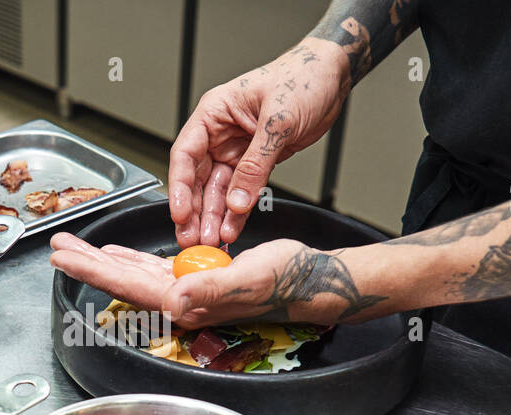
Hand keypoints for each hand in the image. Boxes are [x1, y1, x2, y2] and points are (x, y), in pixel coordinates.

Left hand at [50, 232, 389, 328]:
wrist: (307, 280)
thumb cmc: (284, 280)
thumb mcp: (247, 279)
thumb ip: (210, 290)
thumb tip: (177, 297)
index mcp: (185, 302)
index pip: (127, 287)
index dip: (92, 271)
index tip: (64, 257)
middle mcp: (179, 300)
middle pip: (120, 281)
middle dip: (86, 263)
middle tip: (55, 247)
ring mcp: (186, 291)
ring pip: (132, 275)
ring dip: (102, 260)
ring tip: (74, 247)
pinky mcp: (196, 279)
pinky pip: (152, 269)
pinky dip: (130, 259)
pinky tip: (115, 252)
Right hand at [169, 38, 348, 248]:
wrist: (331, 78)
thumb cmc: (302, 80)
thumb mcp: (278, 122)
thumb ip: (256, 164)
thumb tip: (237, 200)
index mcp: (215, 113)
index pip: (185, 153)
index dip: (179, 186)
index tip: (180, 213)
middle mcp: (220, 134)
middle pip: (196, 178)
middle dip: (194, 210)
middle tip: (192, 238)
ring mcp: (236, 150)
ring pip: (217, 190)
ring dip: (213, 216)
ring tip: (211, 241)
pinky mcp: (255, 163)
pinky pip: (241, 192)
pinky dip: (236, 213)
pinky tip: (231, 229)